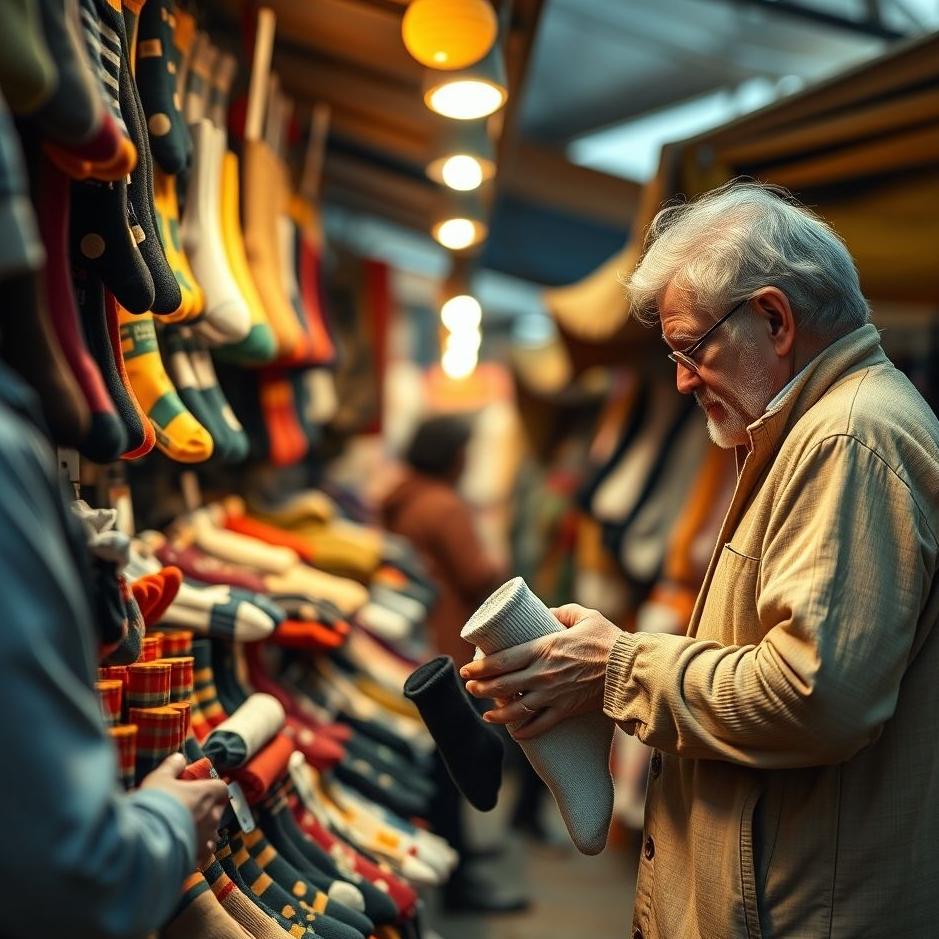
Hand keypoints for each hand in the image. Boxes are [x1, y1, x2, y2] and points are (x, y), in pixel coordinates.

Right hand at [141, 753, 228, 866]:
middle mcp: (212, 817)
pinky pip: (203, 855)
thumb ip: (172, 765)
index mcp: (207, 795)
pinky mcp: (198, 858)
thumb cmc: (155, 805)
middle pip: (217, 811)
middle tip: (187, 811)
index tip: (201, 789)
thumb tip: (180, 758)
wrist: (146, 841)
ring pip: (211, 834)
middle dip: (206, 810)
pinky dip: (196, 852)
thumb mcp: (160, 777)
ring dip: (201, 832)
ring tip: (182, 832)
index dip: (213, 788)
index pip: (222, 788)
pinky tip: (181, 850)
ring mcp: (206, 839)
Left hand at [460, 604, 621, 738]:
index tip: (467, 669)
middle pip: (502, 685)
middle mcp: (544, 674)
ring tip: (486, 713)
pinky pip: (540, 725)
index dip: (480, 667)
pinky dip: (525, 731)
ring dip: (497, 712)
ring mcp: (554, 695)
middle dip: (481, 688)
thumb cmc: (609, 640)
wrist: (631, 670)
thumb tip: (546, 611)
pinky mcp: (567, 710)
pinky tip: (515, 732)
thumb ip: (562, 612)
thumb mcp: (585, 616)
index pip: (502, 660)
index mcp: (544, 648)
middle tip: (470, 688)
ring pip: (516, 709)